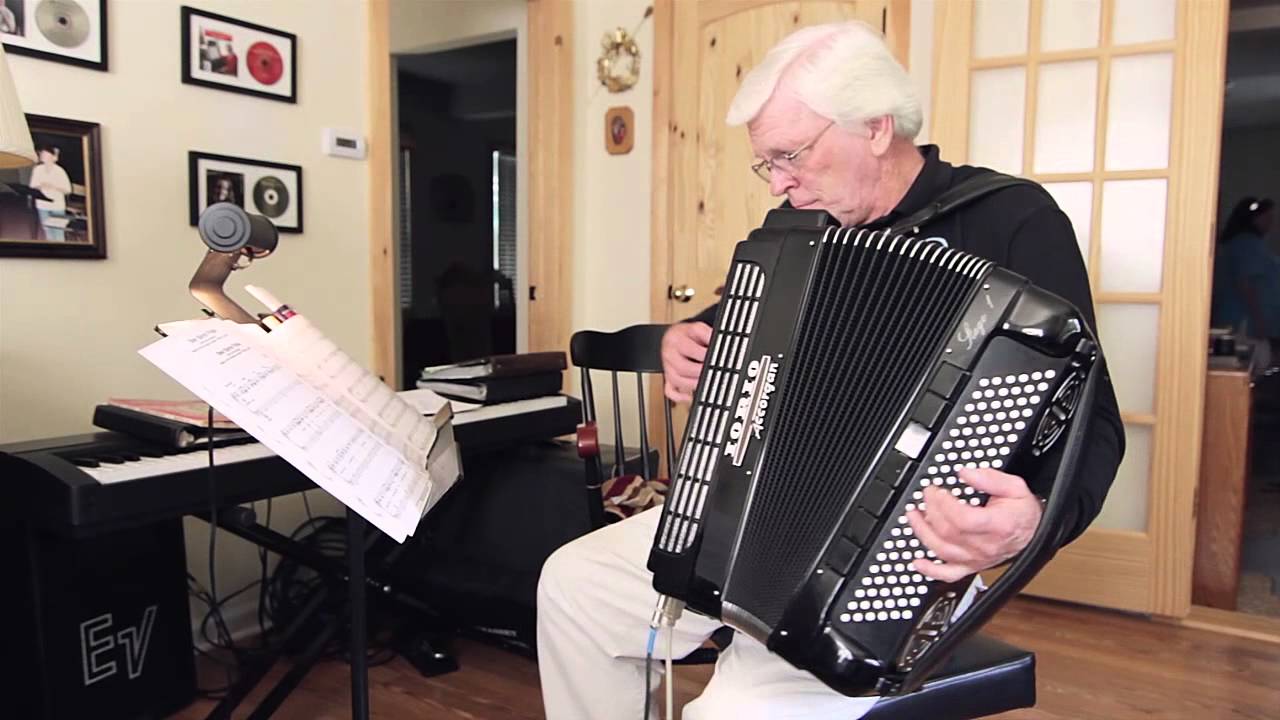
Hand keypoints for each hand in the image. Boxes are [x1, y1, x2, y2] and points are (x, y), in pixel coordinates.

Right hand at [661, 321, 711, 402]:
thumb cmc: (687, 334)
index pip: (689, 349)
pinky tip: (690, 396)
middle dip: (699, 372)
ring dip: (693, 384)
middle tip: (711, 371)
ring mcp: (668, 368)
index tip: (715, 358)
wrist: (674, 337)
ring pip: (677, 381)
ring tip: (706, 381)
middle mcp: (669, 354)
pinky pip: (670, 391)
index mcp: (675, 340)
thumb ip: (708, 335)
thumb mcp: (698, 328)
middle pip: (682, 368)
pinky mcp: (668, 378)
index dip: (704, 355)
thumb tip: (719, 346)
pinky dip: (680, 396)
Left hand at [905, 468, 1042, 582]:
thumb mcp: (1015, 487)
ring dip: (923, 533)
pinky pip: (948, 574)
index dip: (944, 504)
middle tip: (927, 495)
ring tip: (913, 516)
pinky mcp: (971, 566)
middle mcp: (985, 546)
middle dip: (931, 510)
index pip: (963, 519)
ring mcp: (976, 558)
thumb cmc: (1023, 513)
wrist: (1034, 534)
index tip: (937, 490)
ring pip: (943, 550)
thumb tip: (966, 473)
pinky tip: (918, 562)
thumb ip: (991, 478)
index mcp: (998, 525)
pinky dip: (930, 570)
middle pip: (948, 532)